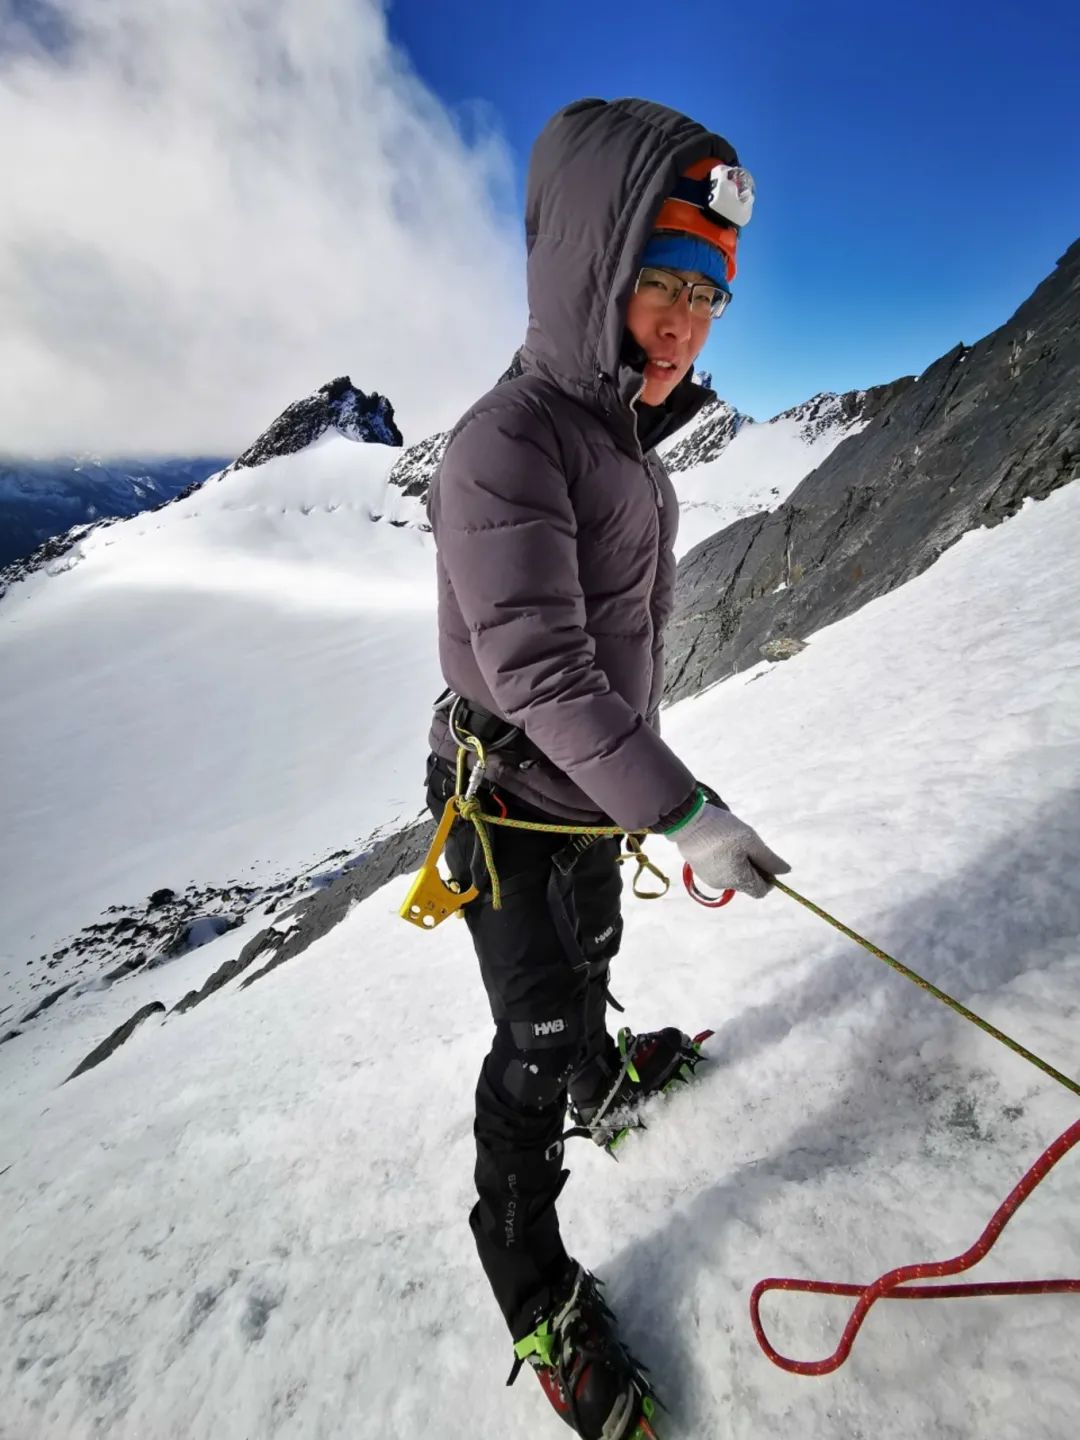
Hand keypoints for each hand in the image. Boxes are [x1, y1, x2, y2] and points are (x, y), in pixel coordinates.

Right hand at [673, 800, 789, 899]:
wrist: (687, 822)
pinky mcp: (700, 870)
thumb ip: (769, 859)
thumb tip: (785, 872)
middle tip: (747, 844)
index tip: (765, 859)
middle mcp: (724, 884)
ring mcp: (710, 879)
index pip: (761, 890)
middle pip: (747, 882)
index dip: (768, 878)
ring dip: (738, 862)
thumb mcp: (751, 841)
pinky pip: (719, 870)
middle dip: (752, 866)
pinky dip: (724, 860)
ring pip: (733, 875)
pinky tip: (719, 843)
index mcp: (739, 879)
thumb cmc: (722, 830)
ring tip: (730, 841)